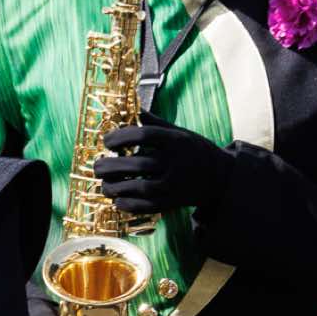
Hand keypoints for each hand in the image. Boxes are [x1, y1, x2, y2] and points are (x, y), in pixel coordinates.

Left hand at [92, 115, 234, 218]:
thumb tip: (132, 108)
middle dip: (112, 166)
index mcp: (175, 141)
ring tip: (104, 184)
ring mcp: (175, 185)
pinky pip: (147, 207)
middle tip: (97, 166)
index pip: (143, 136)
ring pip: (140, 188)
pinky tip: (118, 200)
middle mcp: (175, 163)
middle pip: (138, 164)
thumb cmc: (194, 150)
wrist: (219, 177)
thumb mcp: (179, 131)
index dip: (120, 137)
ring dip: (116, 187)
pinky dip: (129, 206)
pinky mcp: (173, 203)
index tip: (107, 141)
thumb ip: (155, 122)